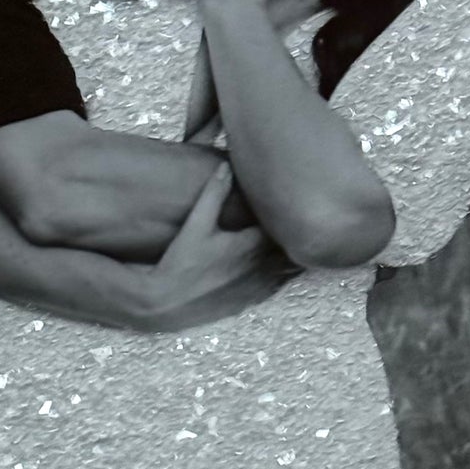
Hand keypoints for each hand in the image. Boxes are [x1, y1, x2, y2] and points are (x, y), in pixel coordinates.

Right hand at [134, 163, 296, 331]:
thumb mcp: (196, 223)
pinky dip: (284, 276)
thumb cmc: (180, 261)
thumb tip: (227, 166)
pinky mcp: (250, 300)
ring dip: (294, 256)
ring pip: (289, 271)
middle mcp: (261, 267)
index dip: (293, 214)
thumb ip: (213, 194)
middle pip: (292, 249)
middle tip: (303, 217)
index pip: (286, 227)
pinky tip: (281, 267)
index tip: (296, 201)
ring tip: (299, 239)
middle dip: (298, 234)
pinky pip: (277, 287)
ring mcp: (257, 287)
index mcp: (252, 245)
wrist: (166, 302)